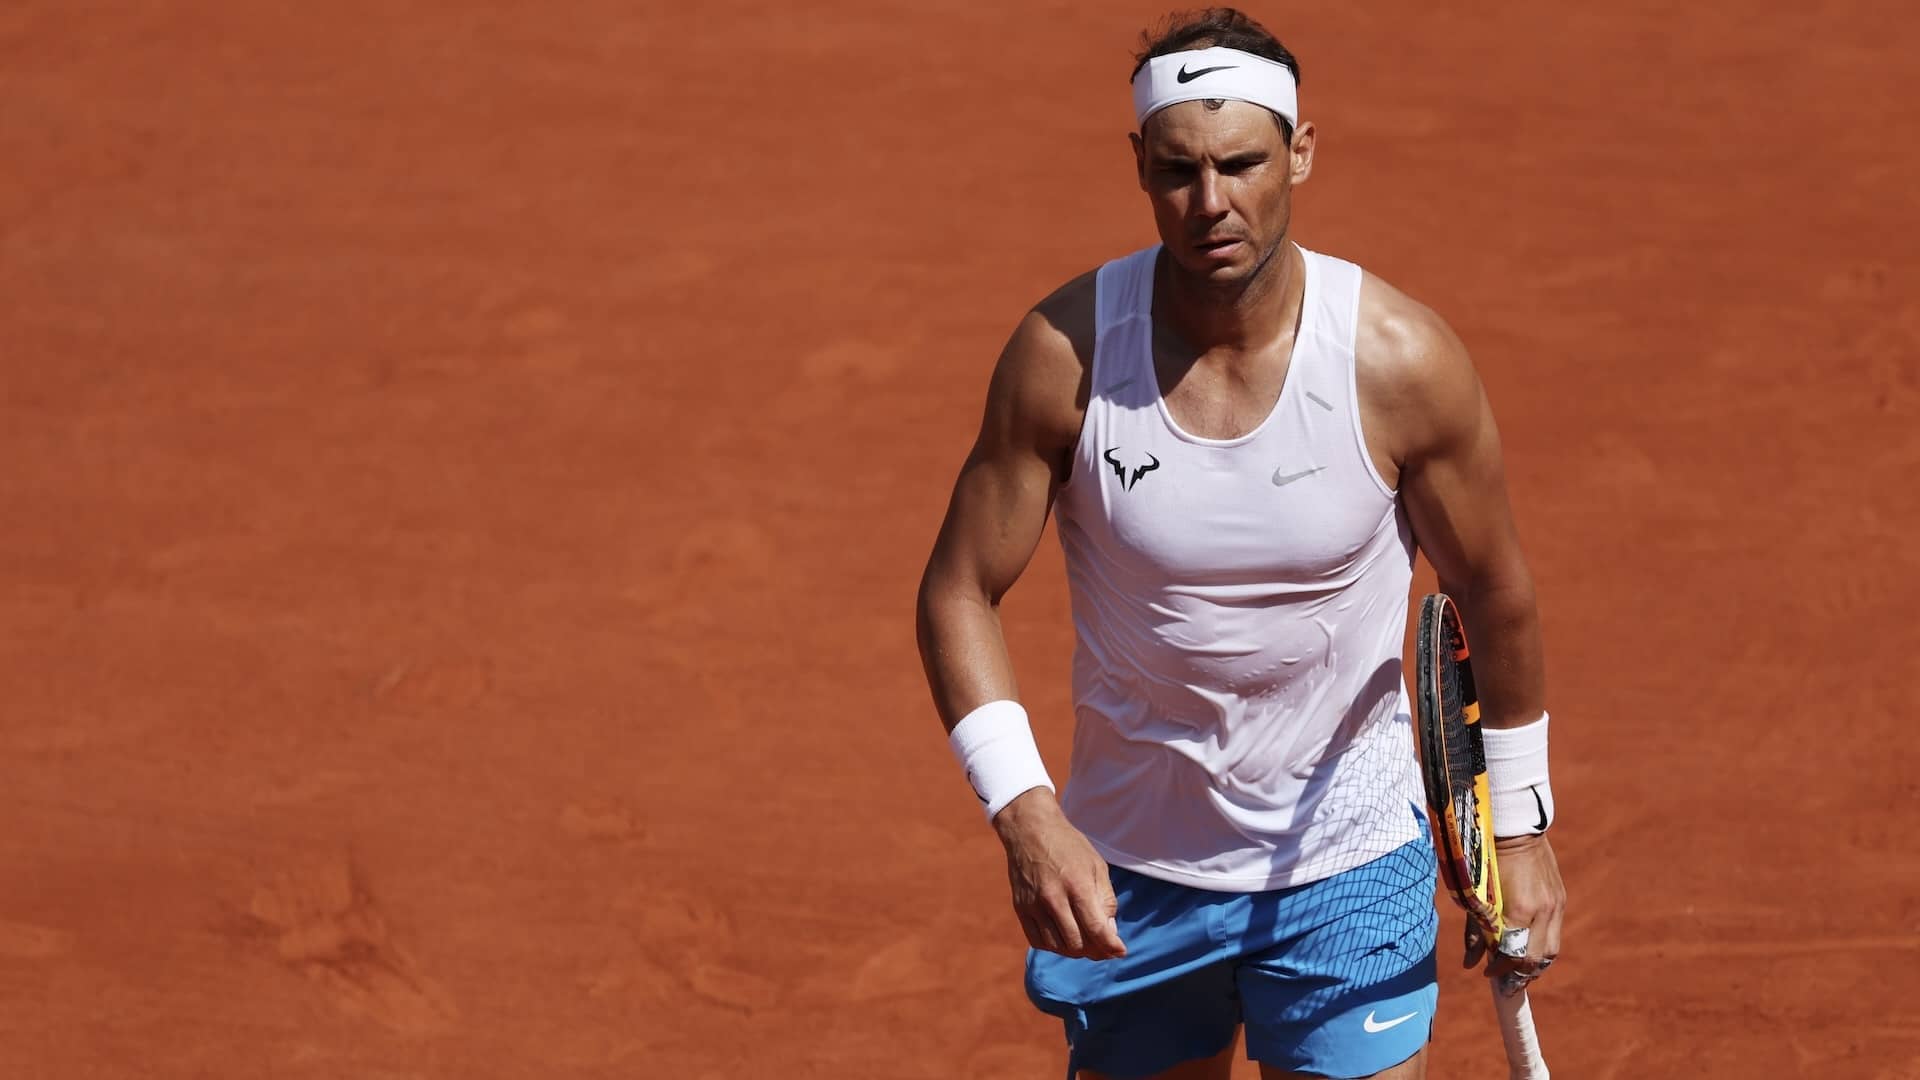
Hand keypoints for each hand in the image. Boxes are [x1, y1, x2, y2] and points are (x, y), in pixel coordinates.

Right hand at [992, 788, 1127, 959]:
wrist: (1030, 829)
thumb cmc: (1068, 846)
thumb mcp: (1097, 866)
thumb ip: (1106, 900)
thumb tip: (1109, 933)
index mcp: (1077, 885)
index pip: (1096, 929)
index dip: (1111, 946)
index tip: (1120, 951)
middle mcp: (1053, 898)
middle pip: (1077, 944)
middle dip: (1095, 950)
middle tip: (1103, 945)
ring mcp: (1033, 904)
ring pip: (1057, 947)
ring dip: (1075, 950)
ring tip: (1085, 939)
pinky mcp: (1020, 908)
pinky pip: (1037, 941)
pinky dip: (1053, 945)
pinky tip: (1063, 935)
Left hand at [1466, 832, 1564, 992]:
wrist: (1515, 829)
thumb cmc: (1486, 860)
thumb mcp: (1475, 896)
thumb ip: (1475, 931)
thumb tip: (1470, 964)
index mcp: (1520, 909)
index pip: (1514, 953)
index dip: (1501, 969)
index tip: (1488, 974)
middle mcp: (1543, 910)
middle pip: (1537, 959)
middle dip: (1520, 975)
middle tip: (1506, 983)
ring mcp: (1556, 905)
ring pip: (1551, 950)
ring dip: (1535, 966)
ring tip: (1519, 972)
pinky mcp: (1561, 899)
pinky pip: (1554, 933)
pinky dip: (1541, 947)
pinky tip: (1528, 949)